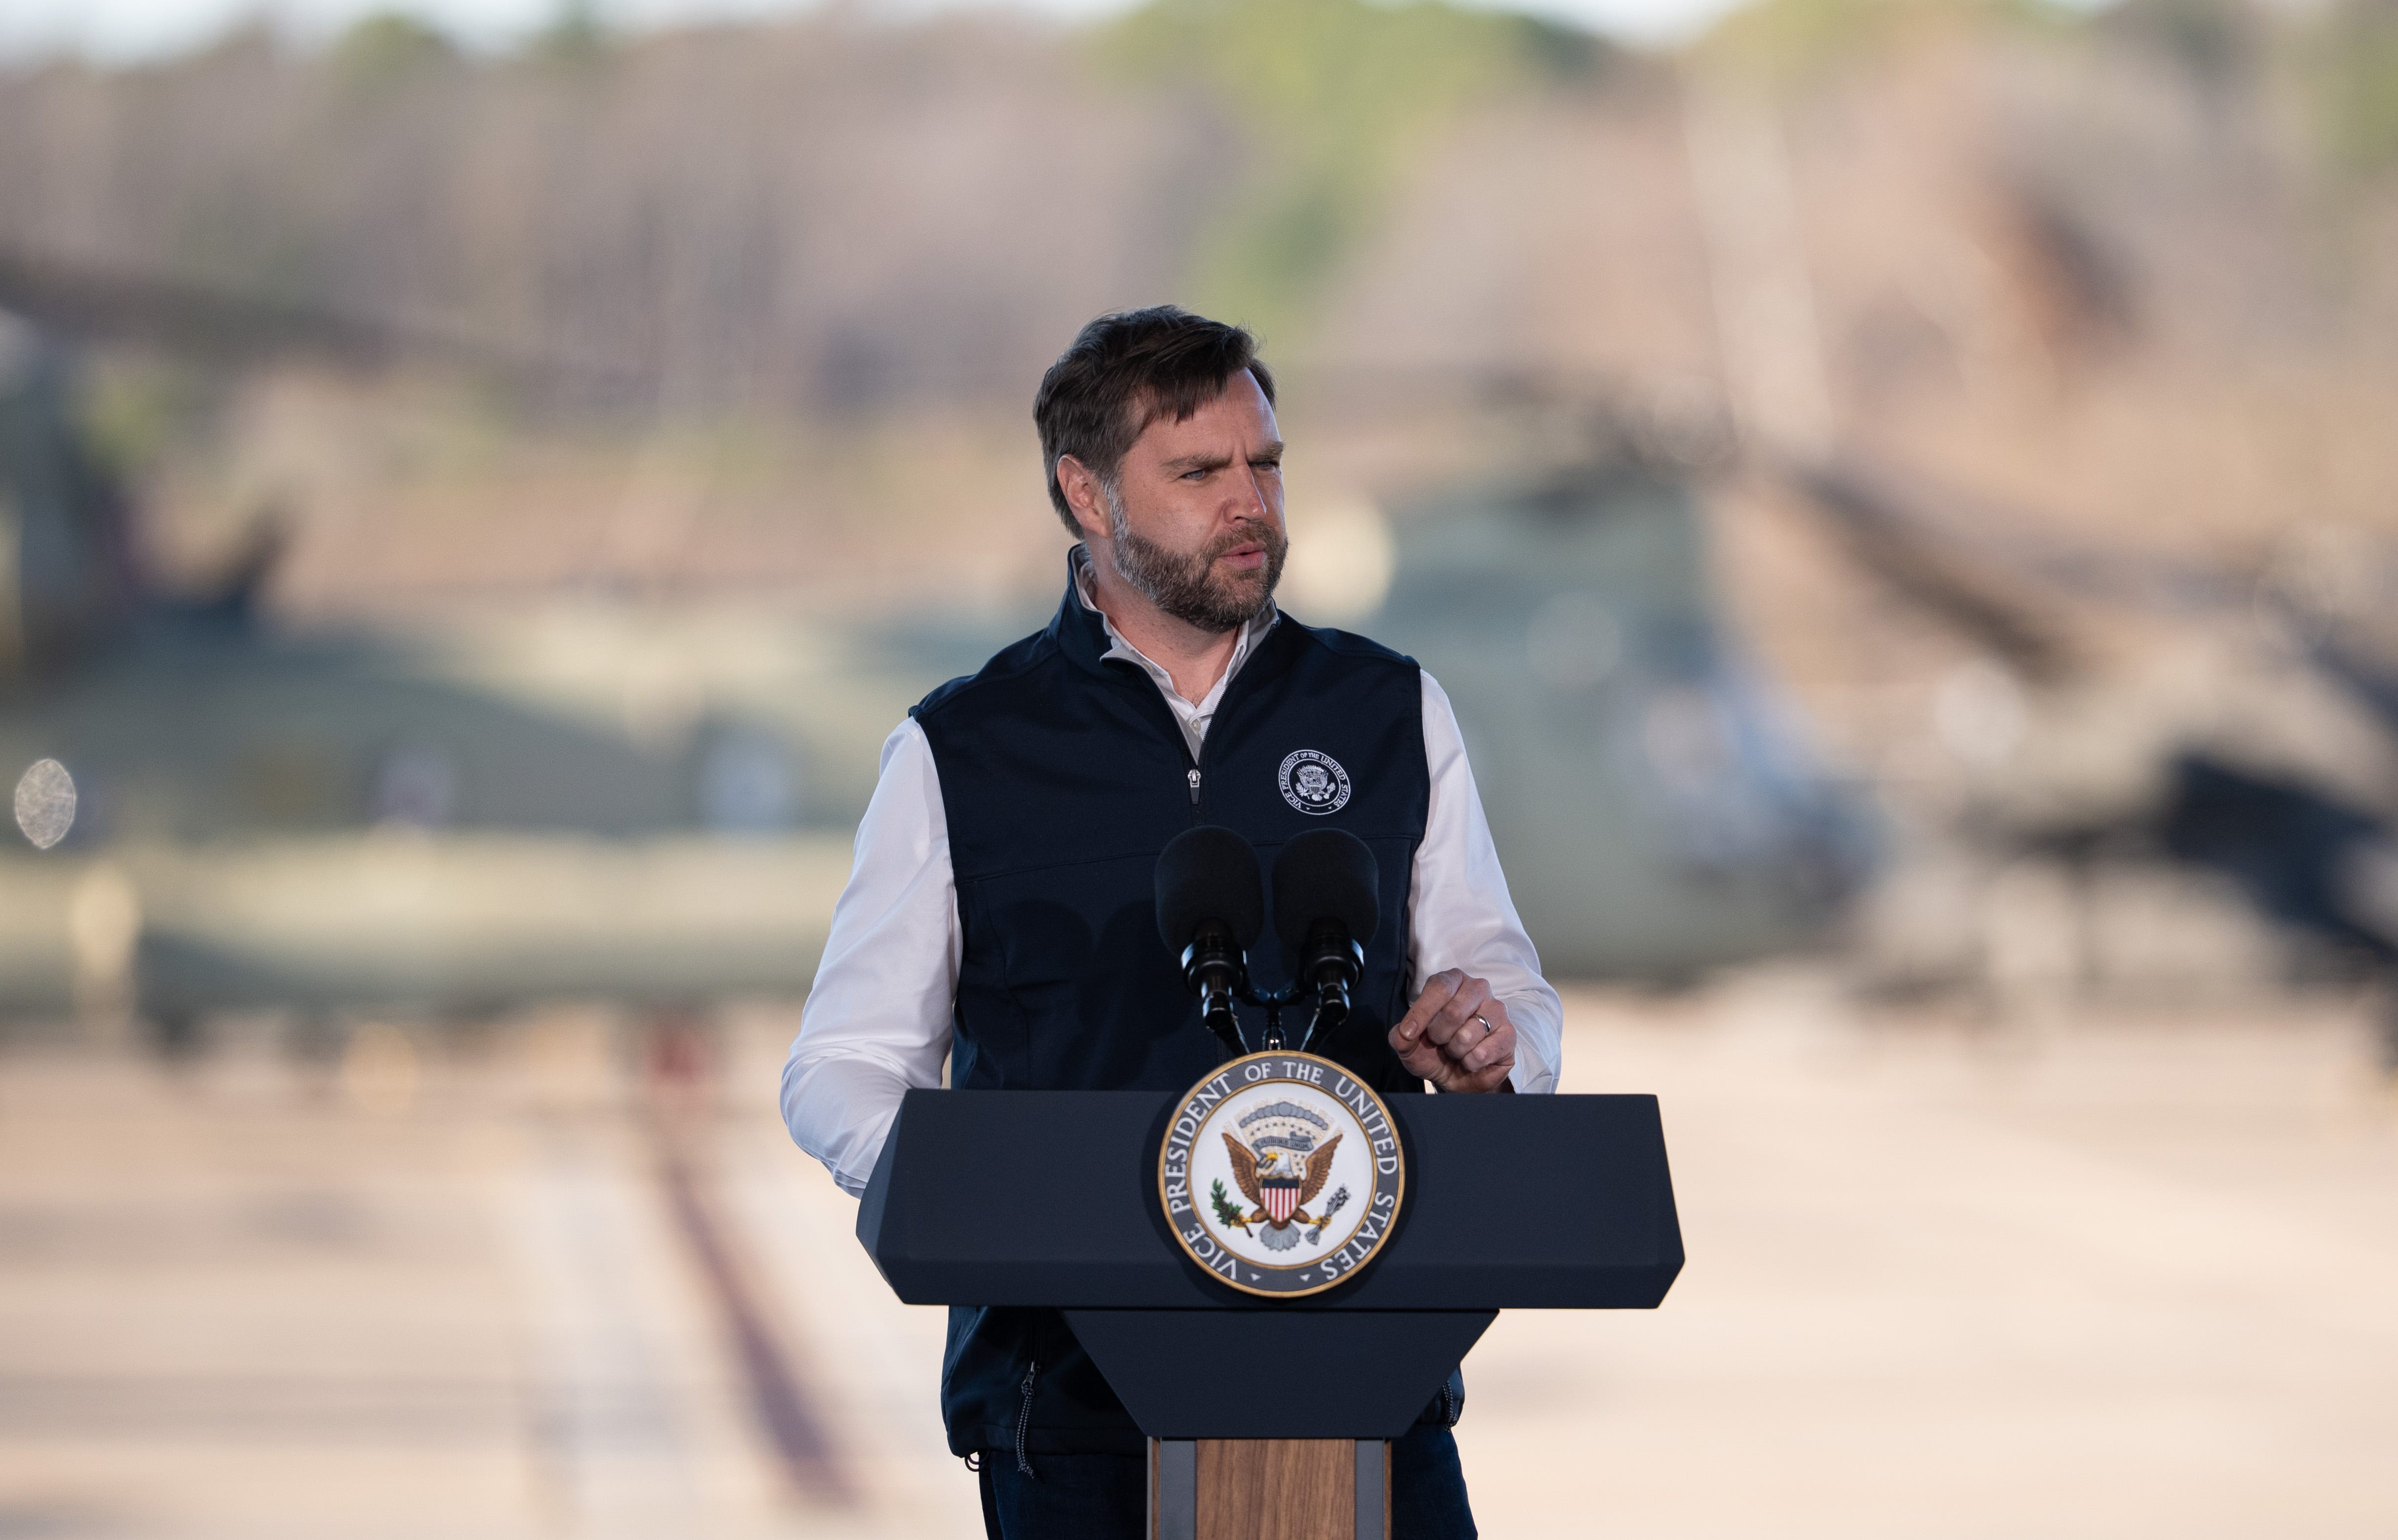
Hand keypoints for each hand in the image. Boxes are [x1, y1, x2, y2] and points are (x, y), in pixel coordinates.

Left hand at [1389, 970, 1515, 1092]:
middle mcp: (1478, 989)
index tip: (1409, 1033)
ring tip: (1456, 1050)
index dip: (1422, 1012)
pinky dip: (1470, 1063)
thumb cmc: (1433, 1052)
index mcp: (1452, 981)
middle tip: (1439, 1042)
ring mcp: (1497, 1010)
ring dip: (1455, 1051)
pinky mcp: (1509, 1034)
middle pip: (1454, 1011)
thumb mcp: (1409, 1046)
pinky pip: (1483, 1053)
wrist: (1458, 1077)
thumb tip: (1404, 1034)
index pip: (1439, 987)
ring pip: (1468, 1035)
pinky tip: (1471, 1060)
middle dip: (1439, 1035)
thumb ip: (1401, 1036)